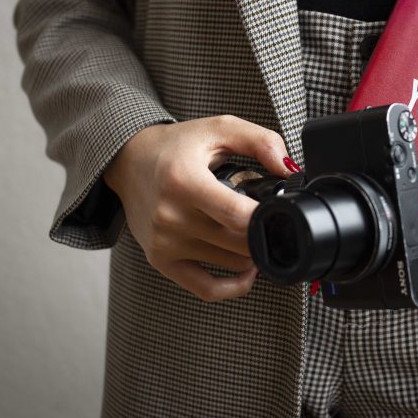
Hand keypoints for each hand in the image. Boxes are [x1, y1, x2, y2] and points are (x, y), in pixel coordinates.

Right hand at [103, 115, 294, 301]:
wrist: (129, 161)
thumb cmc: (176, 145)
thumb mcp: (219, 128)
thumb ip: (260, 141)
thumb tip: (288, 168)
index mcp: (184, 181)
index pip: (237, 215)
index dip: (269, 217)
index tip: (282, 210)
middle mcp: (171, 216)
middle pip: (239, 243)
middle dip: (265, 232)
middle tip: (271, 217)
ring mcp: (165, 243)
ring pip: (232, 264)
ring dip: (254, 252)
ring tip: (255, 232)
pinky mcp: (161, 260)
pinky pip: (206, 289)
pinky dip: (234, 285)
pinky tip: (247, 269)